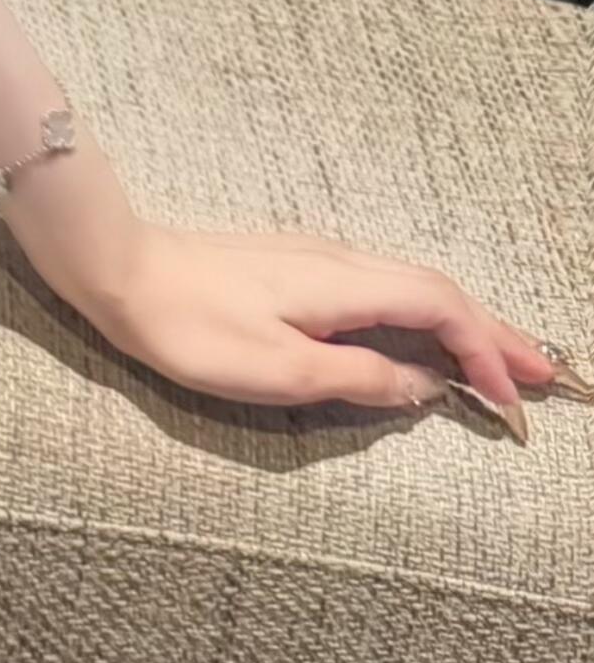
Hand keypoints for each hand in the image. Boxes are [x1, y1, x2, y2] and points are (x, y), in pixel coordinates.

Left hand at [85, 219, 578, 435]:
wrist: (116, 269)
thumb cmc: (190, 326)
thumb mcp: (280, 371)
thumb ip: (359, 379)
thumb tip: (422, 388)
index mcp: (347, 284)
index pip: (442, 309)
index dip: (486, 353)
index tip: (513, 403)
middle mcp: (342, 261)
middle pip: (440, 292)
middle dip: (495, 334)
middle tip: (546, 374)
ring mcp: (318, 260)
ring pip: (412, 287)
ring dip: (463, 323)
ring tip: (501, 361)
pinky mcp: (294, 268)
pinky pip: (382, 289)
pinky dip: (422, 314)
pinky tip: (423, 337)